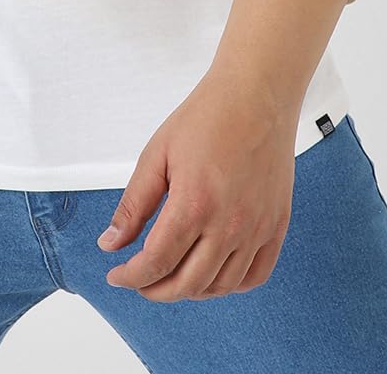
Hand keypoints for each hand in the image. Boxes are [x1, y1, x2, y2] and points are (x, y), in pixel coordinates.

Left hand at [97, 69, 296, 301]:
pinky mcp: (277, 225)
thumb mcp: (156, 155)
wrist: (256, 96)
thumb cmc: (206, 118)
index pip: (157, 262)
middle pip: (188, 283)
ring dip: (190, 290)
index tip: (117, 275)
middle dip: (156, 289)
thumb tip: (110, 243)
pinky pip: (255, 276)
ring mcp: (257, 228)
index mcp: (194, 204)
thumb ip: (134, 205)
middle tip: (140, 280)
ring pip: (221, 286)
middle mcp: (229, 224)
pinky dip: (230, 285)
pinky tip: (211, 274)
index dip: (132, 276)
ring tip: (171, 277)